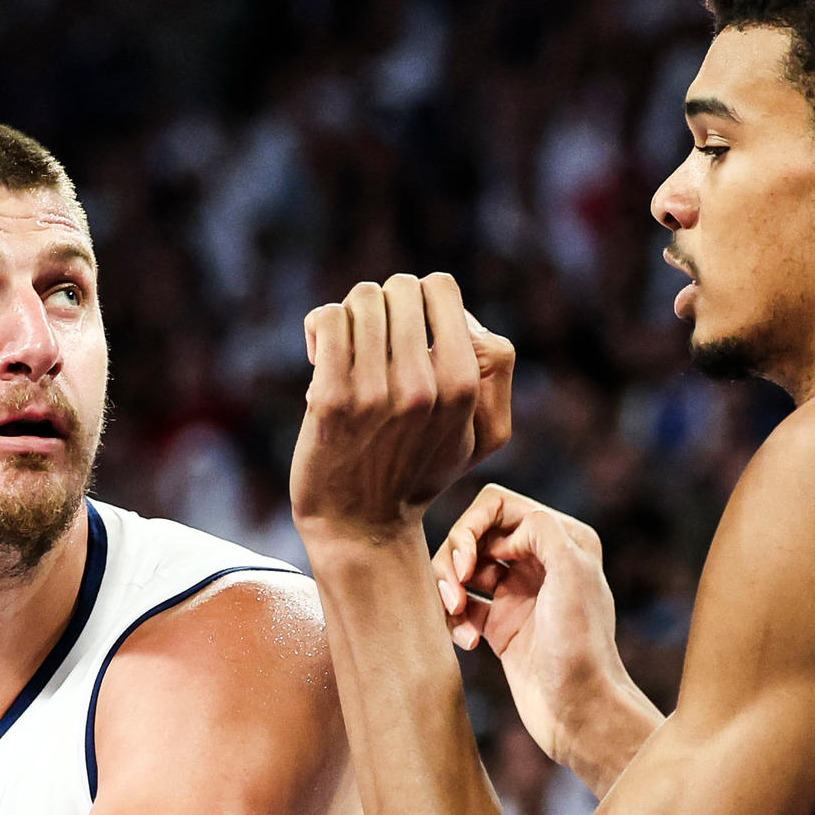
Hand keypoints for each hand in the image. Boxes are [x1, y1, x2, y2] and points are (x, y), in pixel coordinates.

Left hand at [289, 272, 515, 542]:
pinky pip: (327, 319)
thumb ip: (494, 371)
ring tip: (349, 354)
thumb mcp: (482, 434)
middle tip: (376, 347)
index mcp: (465, 385)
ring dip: (352, 319)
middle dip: (385, 308)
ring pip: (361, 298)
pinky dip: (320, 328)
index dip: (421, 302)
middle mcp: (425, 386)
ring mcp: (376, 392)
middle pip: (399, 287)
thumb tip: (460, 317)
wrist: (361, 527)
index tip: (410, 340)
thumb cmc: (419, 471)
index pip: (441, 287)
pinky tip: (320, 358)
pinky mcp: (331, 399)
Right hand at [434, 485, 660, 794]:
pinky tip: (466, 643)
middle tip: (454, 597)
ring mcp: (518, 594)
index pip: (496, 505)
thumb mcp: (572, 572)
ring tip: (456, 617)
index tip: (469, 565)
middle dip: (453, 561)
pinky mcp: (501, 626)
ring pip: (460, 571)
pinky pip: (460, 607)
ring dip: (447, 590)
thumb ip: (540, 530)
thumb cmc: (580, 645)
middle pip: (472, 536)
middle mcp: (539, 561)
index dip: (472, 528)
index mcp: (562, 539)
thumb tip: (503, 530)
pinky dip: (454, 619)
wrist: (579, 711)